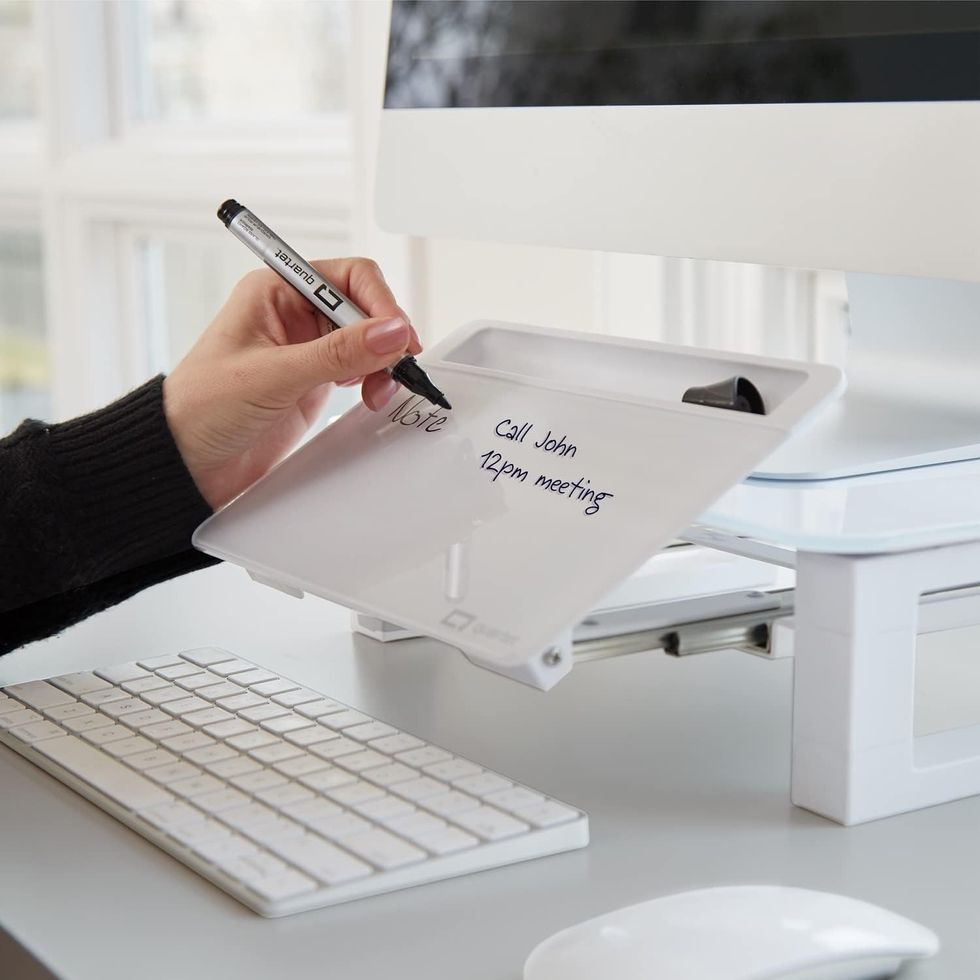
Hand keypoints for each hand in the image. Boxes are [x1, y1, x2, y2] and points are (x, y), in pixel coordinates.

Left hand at [163, 257, 419, 509]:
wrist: (186, 463)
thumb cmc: (201, 407)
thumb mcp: (273, 375)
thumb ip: (337, 352)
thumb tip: (392, 331)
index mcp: (276, 292)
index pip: (349, 278)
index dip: (379, 304)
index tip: (396, 338)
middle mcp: (294, 315)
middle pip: (365, 308)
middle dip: (385, 338)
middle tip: (393, 369)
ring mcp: (307, 349)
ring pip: (368, 341)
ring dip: (383, 362)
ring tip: (379, 390)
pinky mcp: (314, 381)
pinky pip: (360, 369)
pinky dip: (374, 381)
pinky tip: (371, 395)